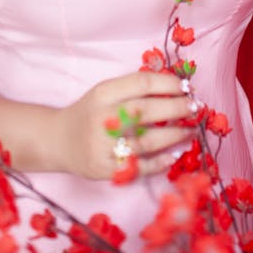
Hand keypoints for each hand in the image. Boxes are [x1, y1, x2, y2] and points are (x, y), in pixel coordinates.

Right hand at [54, 70, 195, 179]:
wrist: (58, 141)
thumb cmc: (90, 113)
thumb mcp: (105, 92)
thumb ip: (134, 88)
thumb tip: (176, 86)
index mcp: (103, 93)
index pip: (142, 82)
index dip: (168, 83)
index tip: (186, 87)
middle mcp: (102, 117)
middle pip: (147, 110)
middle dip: (177, 108)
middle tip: (194, 108)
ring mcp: (103, 145)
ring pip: (147, 140)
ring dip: (175, 136)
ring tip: (190, 132)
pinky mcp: (105, 169)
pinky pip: (140, 166)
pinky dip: (160, 162)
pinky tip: (173, 155)